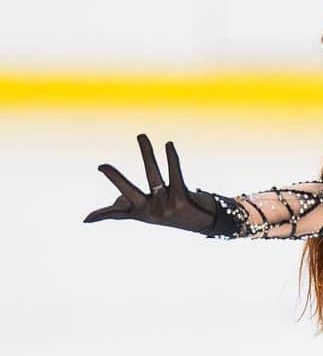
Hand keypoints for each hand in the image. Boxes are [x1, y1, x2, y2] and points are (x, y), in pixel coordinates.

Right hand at [83, 133, 217, 233]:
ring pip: (153, 175)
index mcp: (141, 214)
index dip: (102, 216)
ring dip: (147, 153)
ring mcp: (167, 206)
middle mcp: (152, 212)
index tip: (85, 219)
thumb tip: (114, 201)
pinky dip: (171, 158)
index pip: (117, 214)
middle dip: (116, 179)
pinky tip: (168, 144)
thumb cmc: (172, 211)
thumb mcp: (151, 210)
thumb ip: (130, 206)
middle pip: (130, 193)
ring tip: (141, 135)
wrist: (204, 220)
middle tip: (102, 166)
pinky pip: (174, 174)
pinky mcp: (182, 198)